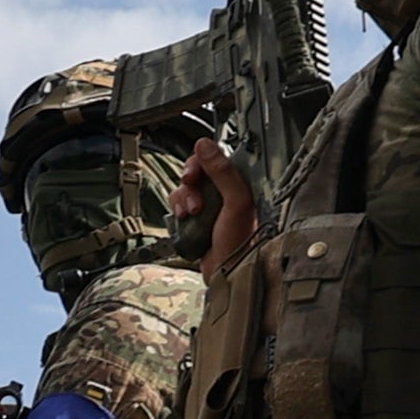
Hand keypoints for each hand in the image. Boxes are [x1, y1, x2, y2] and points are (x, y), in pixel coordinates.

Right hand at [172, 136, 258, 275]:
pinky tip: (184, 218)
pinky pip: (180, 203)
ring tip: (192, 213)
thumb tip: (205, 145)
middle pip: (198, 170)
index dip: (202, 160)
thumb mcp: (236, 202)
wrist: (228, 273)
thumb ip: (222, 171)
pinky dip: (178, 208)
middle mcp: (226, 191)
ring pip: (186, 187)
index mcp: (241, 182)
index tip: (195, 171)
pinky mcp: (197, 218)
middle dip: (190, 181)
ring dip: (183, 197)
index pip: (217, 157)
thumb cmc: (240, 242)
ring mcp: (211, 205)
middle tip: (191, 189)